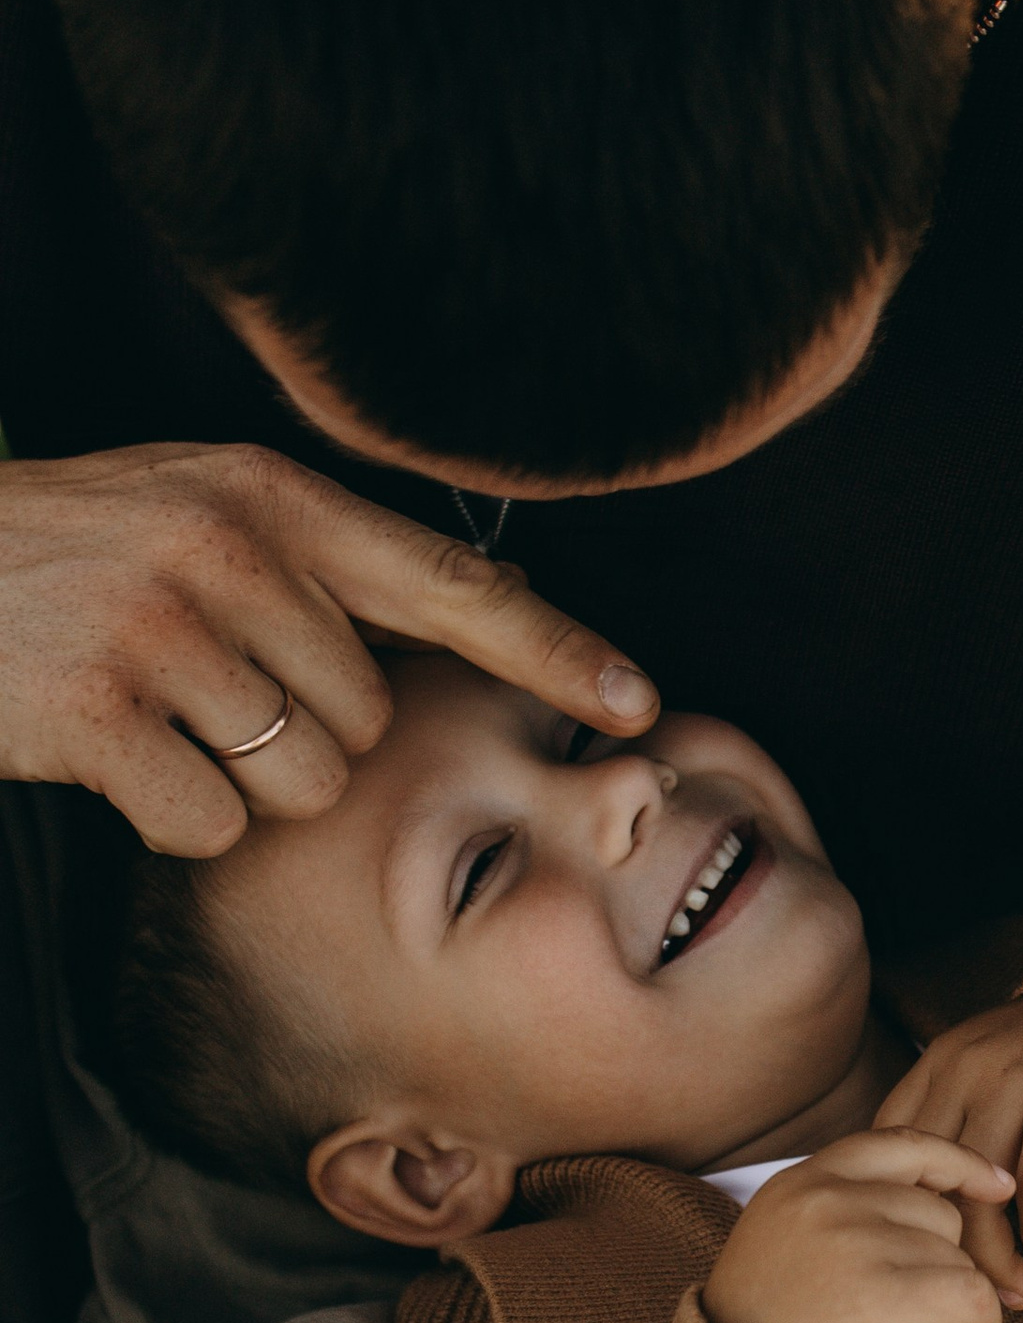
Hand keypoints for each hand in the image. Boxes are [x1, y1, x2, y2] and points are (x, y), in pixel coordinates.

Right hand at [0, 443, 658, 854]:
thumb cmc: (81, 548)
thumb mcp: (213, 510)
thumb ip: (350, 559)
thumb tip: (514, 589)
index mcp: (272, 499)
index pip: (449, 583)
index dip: (554, 650)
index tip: (640, 698)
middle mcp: (229, 551)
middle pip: (370, 716)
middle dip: (305, 731)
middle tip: (201, 683)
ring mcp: (159, 628)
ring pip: (302, 781)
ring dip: (242, 778)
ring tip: (157, 711)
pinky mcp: (94, 713)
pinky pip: (210, 823)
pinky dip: (169, 814)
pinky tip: (112, 756)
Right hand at [702, 1130, 1016, 1322]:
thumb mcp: (798, 1251)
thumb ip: (857, 1216)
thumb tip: (960, 1202)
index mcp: (799, 1182)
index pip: (899, 1144)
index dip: (956, 1162)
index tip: (995, 1183)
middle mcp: (823, 1198)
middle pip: (938, 1210)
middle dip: (940, 1262)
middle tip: (901, 1316)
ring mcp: (852, 1240)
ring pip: (956, 1254)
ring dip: (947, 1301)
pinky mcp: (884, 1292)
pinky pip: (972, 1294)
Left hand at [872, 993, 1022, 1306]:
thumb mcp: (971, 1090)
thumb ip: (939, 1141)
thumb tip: (906, 1239)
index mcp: (931, 1073)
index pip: (894, 1165)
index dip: (903, 1230)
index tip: (918, 1276)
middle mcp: (962, 1073)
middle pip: (935, 1187)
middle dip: (948, 1259)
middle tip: (964, 1306)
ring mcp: (1011, 1083)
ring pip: (983, 1196)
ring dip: (997, 1260)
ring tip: (1013, 1295)